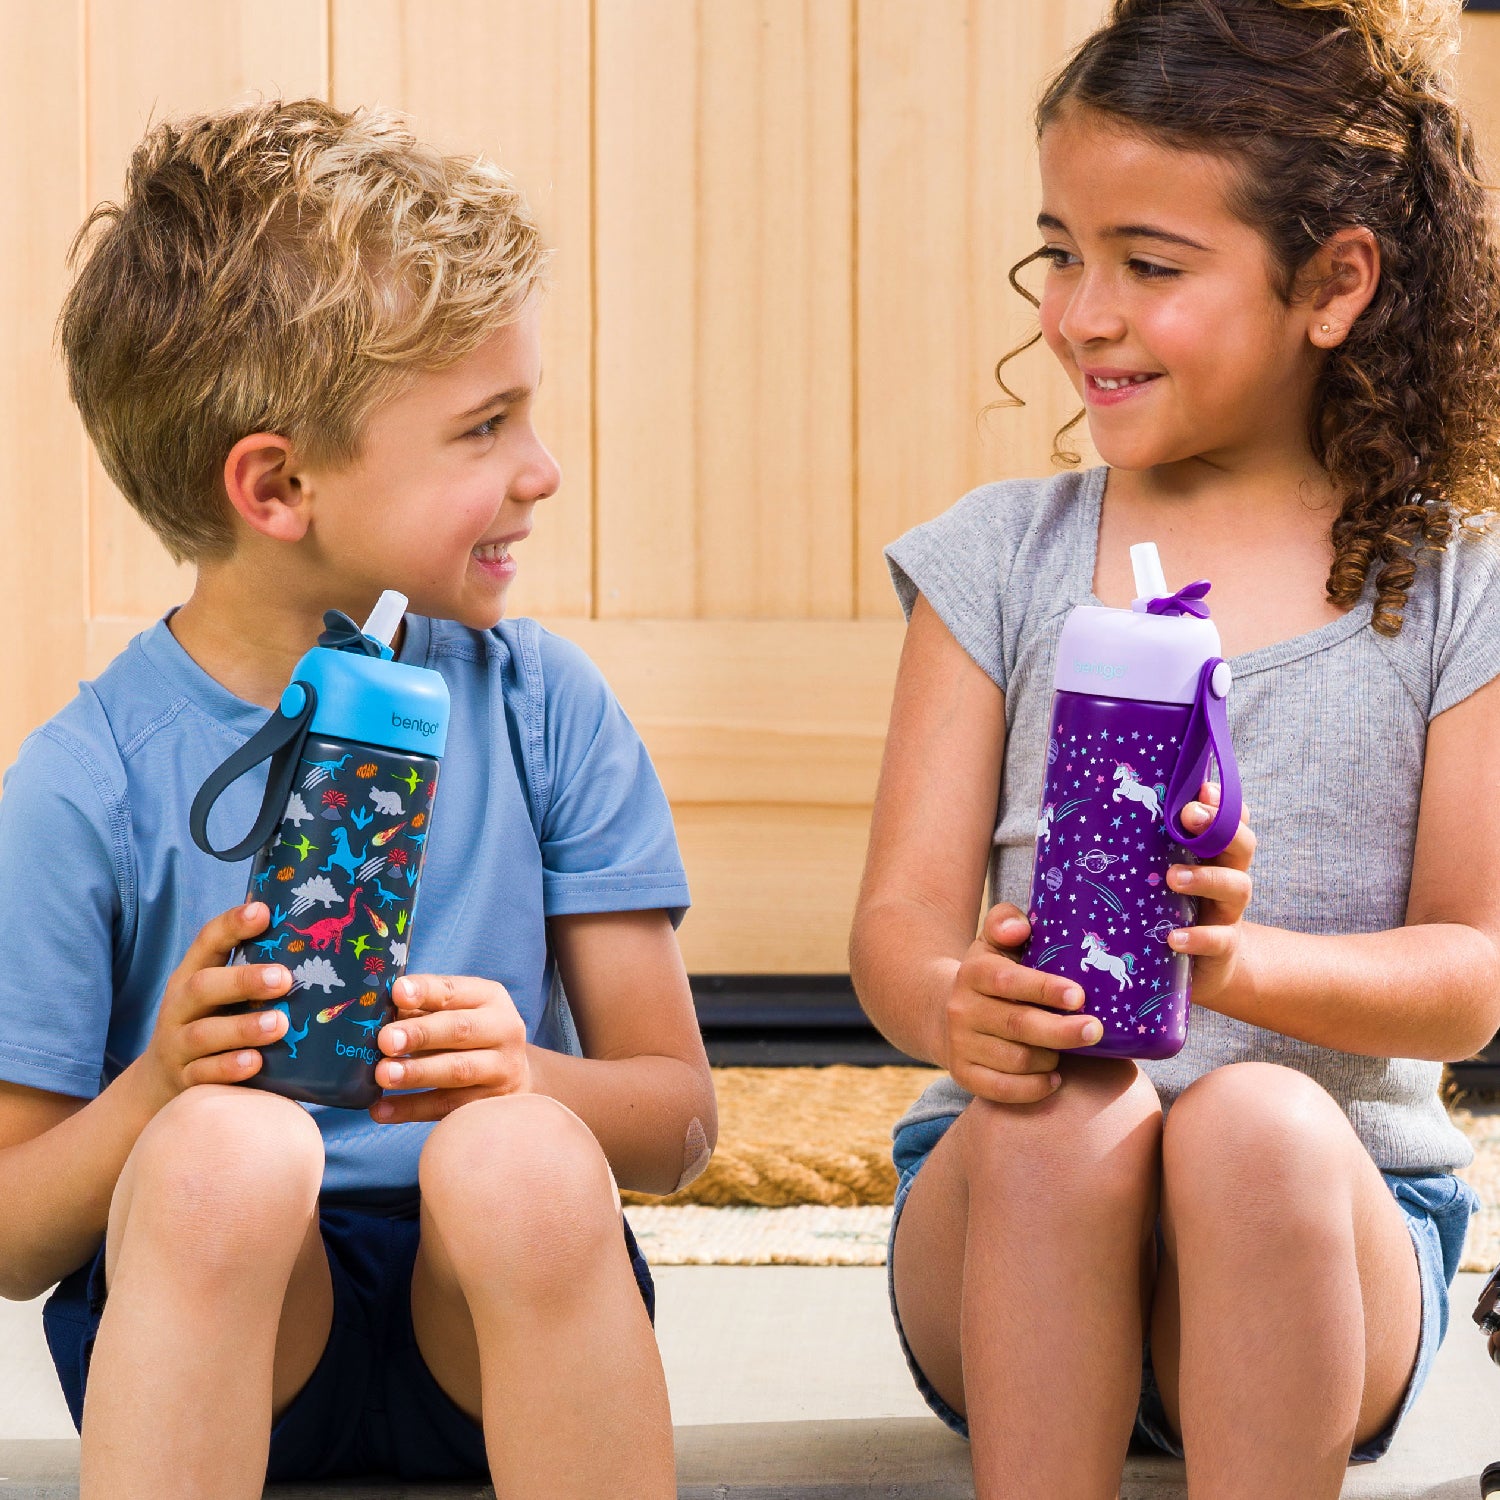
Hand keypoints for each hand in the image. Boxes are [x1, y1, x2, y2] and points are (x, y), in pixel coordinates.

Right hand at [140, 902, 289, 1104]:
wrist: (159, 1081)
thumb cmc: (210, 1022)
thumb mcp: (218, 992)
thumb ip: (250, 966)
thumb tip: (306, 933)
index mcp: (192, 975)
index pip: (207, 942)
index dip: (232, 924)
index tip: (262, 911)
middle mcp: (180, 1007)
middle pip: (202, 986)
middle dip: (243, 981)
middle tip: (283, 978)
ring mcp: (178, 1045)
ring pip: (204, 1034)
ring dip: (243, 1028)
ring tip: (280, 1024)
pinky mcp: (184, 1080)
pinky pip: (204, 1074)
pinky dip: (229, 1068)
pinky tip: (256, 1062)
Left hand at [370, 973, 530, 1123]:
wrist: (510, 1074)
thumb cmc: (467, 1034)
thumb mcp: (454, 1011)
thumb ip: (420, 1009)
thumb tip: (372, 1013)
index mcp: (489, 998)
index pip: (454, 990)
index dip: (425, 991)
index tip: (397, 993)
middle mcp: (502, 1030)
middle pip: (460, 1030)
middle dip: (421, 1034)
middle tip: (386, 1040)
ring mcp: (500, 1069)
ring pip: (457, 1071)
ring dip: (417, 1073)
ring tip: (382, 1075)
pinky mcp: (487, 1103)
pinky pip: (446, 1107)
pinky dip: (411, 1109)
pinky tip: (381, 1110)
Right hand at [944, 902, 1105, 1104]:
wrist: (947, 1013)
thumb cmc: (993, 974)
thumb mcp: (994, 942)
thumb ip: (1005, 922)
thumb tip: (1019, 929)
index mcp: (974, 973)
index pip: (1008, 981)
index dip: (1044, 989)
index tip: (1079, 996)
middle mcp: (962, 1009)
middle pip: (1017, 1025)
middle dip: (1061, 1030)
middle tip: (1095, 1030)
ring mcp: (960, 1044)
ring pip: (1016, 1060)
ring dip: (1050, 1058)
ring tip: (1068, 1051)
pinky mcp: (962, 1074)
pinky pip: (1002, 1090)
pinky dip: (1033, 1088)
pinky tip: (1053, 1078)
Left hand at [1164, 780, 1255, 1009]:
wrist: (1201, 969)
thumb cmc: (1170, 911)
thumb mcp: (1160, 875)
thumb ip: (1147, 848)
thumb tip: (1108, 807)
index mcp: (1212, 856)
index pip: (1230, 820)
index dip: (1222, 803)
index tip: (1202, 789)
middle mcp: (1227, 878)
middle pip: (1242, 845)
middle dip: (1220, 826)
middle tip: (1189, 817)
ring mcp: (1227, 914)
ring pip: (1238, 887)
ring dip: (1206, 878)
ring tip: (1173, 878)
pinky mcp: (1222, 949)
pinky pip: (1219, 940)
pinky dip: (1198, 937)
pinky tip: (1174, 937)